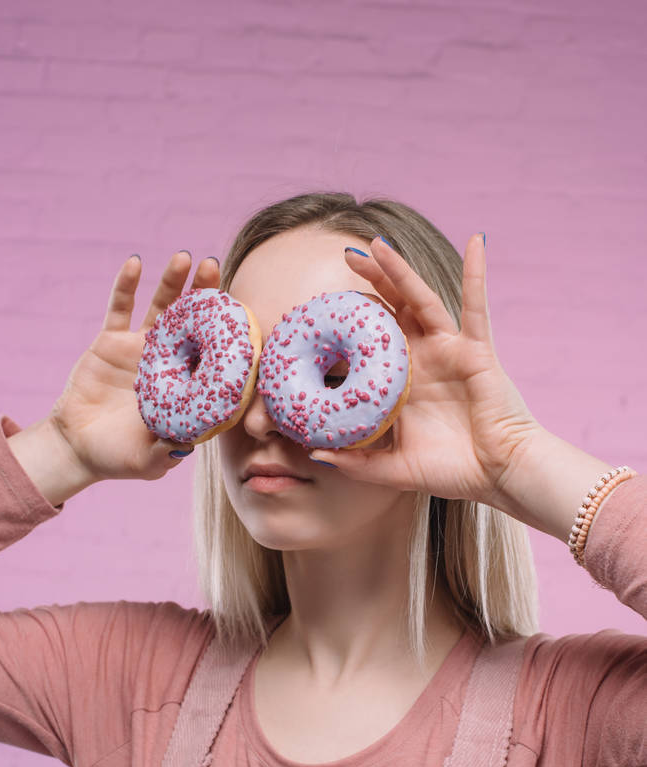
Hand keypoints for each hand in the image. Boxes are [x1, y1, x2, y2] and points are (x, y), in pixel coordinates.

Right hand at [48, 252, 219, 482]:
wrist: (77, 449)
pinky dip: (126, 285)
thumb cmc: (119, 459)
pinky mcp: (110, 342)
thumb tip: (187, 442)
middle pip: (192, 323)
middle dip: (204, 295)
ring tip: (185, 257)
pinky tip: (136, 263)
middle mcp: (168, 362)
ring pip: (161, 308)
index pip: (212, 356)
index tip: (241, 314)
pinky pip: (119, 308)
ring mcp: (140, 349)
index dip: (227, 336)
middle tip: (215, 267)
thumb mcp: (148, 461)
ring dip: (172, 282)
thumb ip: (166, 450)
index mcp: (185, 388)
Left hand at [309, 235, 541, 506]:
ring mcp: (449, 351)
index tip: (316, 310)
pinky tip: (476, 241)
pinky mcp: (476, 350)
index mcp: (402, 383)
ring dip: (399, 271)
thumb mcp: (393, 468)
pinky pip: (476, 306)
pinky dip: (476, 273)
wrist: (499, 475)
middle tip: (346, 256)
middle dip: (369, 282)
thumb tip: (316, 454)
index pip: (369, 344)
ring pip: (420, 300)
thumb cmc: (452, 471)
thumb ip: (356, 463)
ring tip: (377, 244)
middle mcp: (423, 359)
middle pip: (391, 310)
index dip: (346, 326)